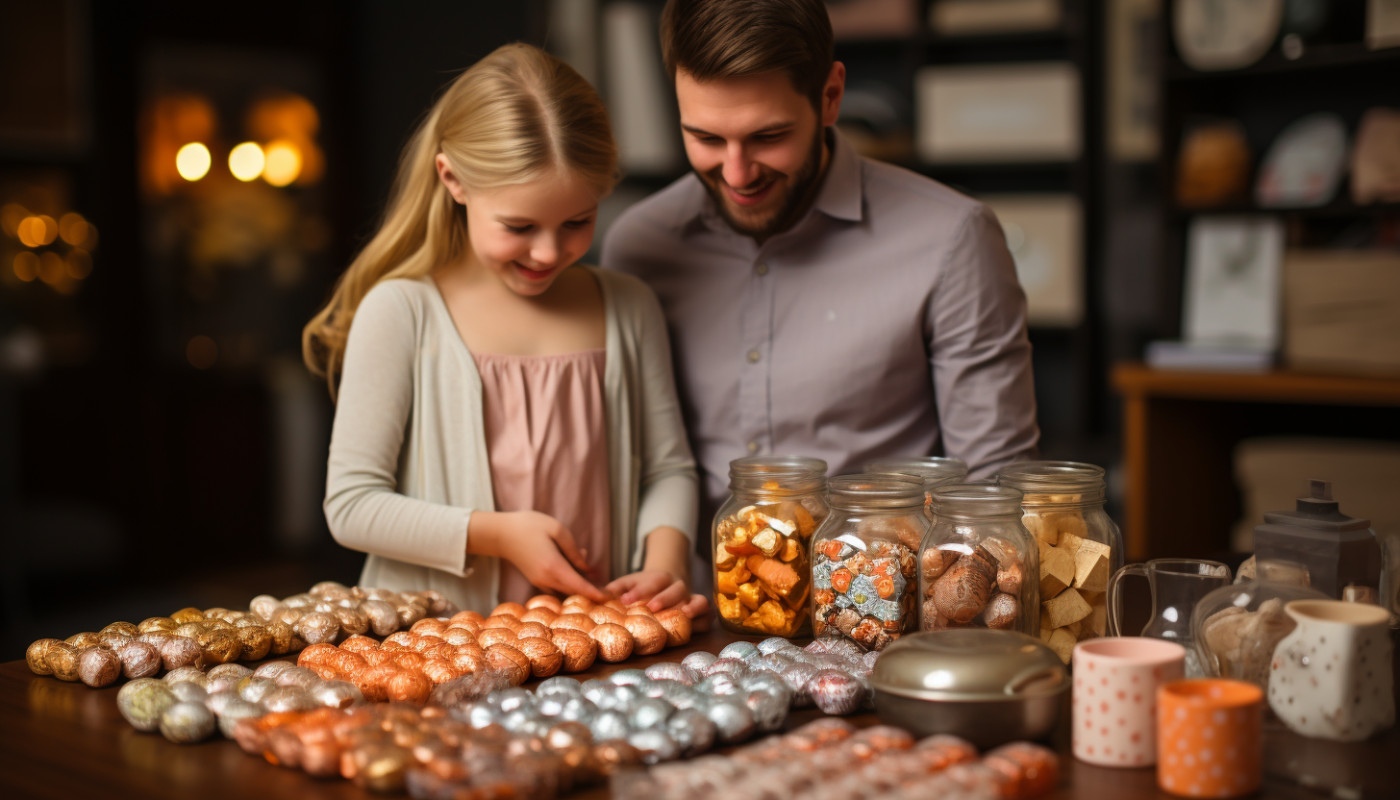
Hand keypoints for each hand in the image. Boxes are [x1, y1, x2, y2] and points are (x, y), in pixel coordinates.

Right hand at [468, 510, 609, 602]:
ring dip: (580, 587)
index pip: (579, 586)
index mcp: (553, 566)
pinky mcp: (536, 580)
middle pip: (574, 592)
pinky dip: (569, 583)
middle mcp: (546, 579)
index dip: (595, 593)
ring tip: (594, 577)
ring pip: (565, 591)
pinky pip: (557, 587)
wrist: (501, 533)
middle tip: (608, 589)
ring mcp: (540, 581)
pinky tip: (576, 568)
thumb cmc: (529, 526)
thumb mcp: (557, 530)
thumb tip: (586, 568)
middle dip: (591, 592)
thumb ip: (573, 551)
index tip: (609, 598)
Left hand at [603, 571, 710, 619]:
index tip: (625, 601)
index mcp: (660, 577)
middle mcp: (678, 586)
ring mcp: (691, 598)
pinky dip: (704, 619)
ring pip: (697, 600)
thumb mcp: (628, 582)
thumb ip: (613, 589)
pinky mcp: (701, 610)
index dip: (641, 591)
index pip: (652, 581)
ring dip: (691, 607)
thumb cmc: (643, 586)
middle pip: (676, 589)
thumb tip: (595, 596)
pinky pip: (707, 615)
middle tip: (651, 607)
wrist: (669, 578)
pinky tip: (696, 627)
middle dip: (665, 598)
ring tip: (683, 615)